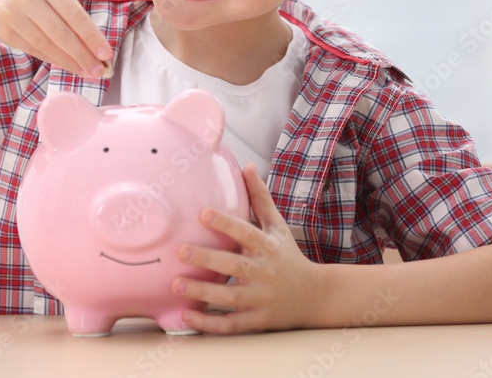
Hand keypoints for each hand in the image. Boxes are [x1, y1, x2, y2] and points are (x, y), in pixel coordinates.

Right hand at [0, 0, 111, 77]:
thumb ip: (69, 9)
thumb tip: (93, 43)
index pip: (73, 14)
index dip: (90, 36)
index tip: (105, 54)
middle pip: (60, 33)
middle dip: (82, 55)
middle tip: (98, 70)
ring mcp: (12, 15)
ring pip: (45, 44)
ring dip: (68, 61)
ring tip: (85, 71)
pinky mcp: (4, 31)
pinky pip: (33, 49)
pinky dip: (51, 58)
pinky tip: (66, 64)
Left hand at [172, 163, 322, 332]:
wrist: (316, 297)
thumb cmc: (289, 257)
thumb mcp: (278, 227)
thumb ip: (261, 199)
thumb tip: (247, 166)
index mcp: (269, 247)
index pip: (246, 232)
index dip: (226, 223)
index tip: (203, 213)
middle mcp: (266, 273)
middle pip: (235, 266)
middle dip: (207, 259)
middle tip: (179, 251)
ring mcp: (262, 299)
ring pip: (230, 298)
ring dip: (203, 292)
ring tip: (176, 284)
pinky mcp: (258, 321)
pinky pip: (232, 325)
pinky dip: (209, 324)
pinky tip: (186, 315)